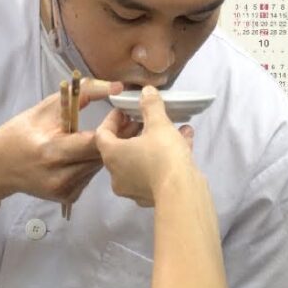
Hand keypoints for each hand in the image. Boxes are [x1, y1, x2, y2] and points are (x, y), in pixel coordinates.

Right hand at [0, 79, 125, 209]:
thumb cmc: (20, 133)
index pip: (95, 142)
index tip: (119, 113)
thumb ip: (81, 95)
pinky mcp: (68, 198)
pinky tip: (84, 154)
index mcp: (52, 151)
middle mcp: (60, 176)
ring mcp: (64, 190)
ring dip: (104, 151)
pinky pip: (91, 177)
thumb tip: (116, 87)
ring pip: (99, 167)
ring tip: (105, 136)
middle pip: (102, 156)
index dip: (112, 127)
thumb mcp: (46, 109)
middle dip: (115, 138)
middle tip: (124, 122)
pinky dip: (92, 164)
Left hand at [95, 86, 194, 206]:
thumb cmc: (163, 153)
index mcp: (112, 154)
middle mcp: (116, 174)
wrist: (181, 192)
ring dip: (156, 143)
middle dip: (138, 131)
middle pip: (121, 148)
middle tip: (150, 120)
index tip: (126, 111)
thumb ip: (151, 106)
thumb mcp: (159, 124)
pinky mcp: (149, 196)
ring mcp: (132, 188)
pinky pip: (153, 172)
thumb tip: (146, 91)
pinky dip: (164, 159)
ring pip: (141, 160)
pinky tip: (185, 146)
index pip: (102, 134)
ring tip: (177, 130)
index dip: (113, 119)